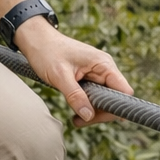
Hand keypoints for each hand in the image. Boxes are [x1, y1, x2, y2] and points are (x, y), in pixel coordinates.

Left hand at [15, 18, 133, 126]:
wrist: (35, 39)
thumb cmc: (47, 51)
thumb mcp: (60, 75)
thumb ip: (75, 96)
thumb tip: (89, 115)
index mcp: (103, 64)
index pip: (124, 91)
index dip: (116, 107)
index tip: (97, 117)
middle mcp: (104, 68)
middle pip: (114, 99)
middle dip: (100, 113)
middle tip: (80, 120)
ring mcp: (97, 73)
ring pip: (104, 100)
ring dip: (92, 112)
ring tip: (75, 119)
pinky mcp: (89, 78)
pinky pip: (94, 97)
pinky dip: (86, 106)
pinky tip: (76, 114)